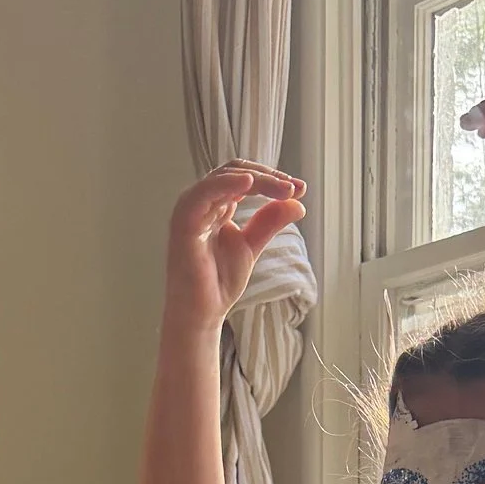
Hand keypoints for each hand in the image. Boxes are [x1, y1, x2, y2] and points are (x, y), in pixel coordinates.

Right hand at [163, 164, 305, 328]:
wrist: (203, 311)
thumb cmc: (219, 281)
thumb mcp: (252, 246)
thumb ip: (270, 222)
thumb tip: (298, 204)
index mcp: (217, 204)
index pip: (245, 177)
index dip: (273, 179)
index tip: (300, 189)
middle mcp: (203, 201)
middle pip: (237, 172)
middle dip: (269, 177)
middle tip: (295, 189)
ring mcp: (191, 209)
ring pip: (225, 177)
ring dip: (257, 179)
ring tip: (283, 189)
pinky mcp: (184, 221)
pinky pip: (204, 193)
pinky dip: (227, 184)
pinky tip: (250, 182)